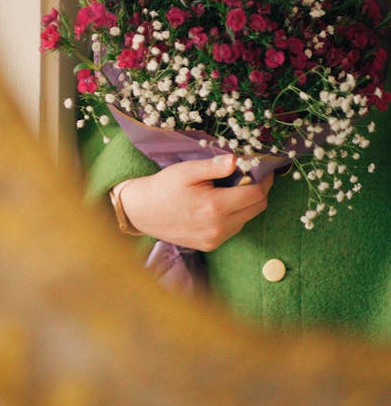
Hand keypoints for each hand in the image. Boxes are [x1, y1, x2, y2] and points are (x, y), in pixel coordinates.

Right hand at [119, 155, 272, 251]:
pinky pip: (234, 228)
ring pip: (247, 218)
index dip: (264, 179)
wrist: (142, 211)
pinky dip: (235, 214)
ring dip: (246, 203)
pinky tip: (220, 204)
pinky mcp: (210, 245)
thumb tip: (237, 160)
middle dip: (259, 190)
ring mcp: (215, 239)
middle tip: (251, 175)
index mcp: (215, 207)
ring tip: (232, 188)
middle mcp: (218, 227)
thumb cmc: (164, 187)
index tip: (262, 168)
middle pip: (257, 208)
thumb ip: (214, 166)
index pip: (256, 194)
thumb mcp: (187, 171)